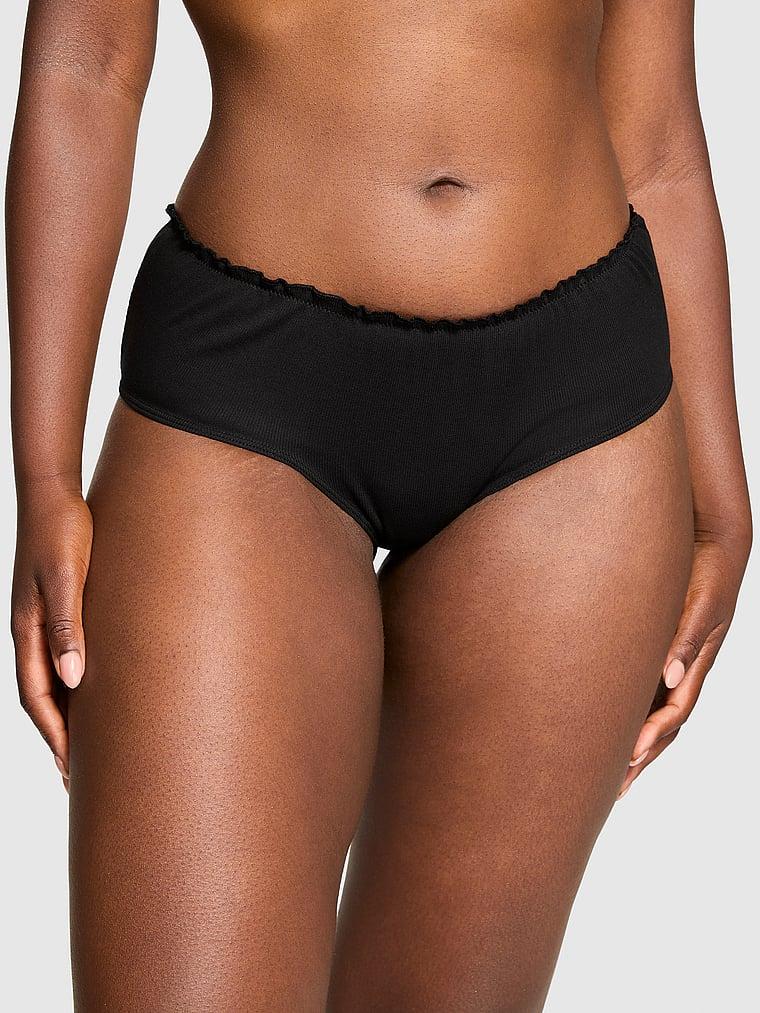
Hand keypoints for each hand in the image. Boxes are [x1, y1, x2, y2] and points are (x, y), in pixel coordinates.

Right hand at [11, 480, 92, 790]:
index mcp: (28, 631)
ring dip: (68, 716)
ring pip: (51, 681)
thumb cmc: (63, 531)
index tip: (74, 772)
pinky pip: (61, 658)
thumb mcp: (67, 578)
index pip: (38, 699)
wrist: (53, 492)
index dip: (56, 737)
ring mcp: (40, 620)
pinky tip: (94, 692)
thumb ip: (69, 627)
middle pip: (42, 698)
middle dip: (60, 739)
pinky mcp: (55, 607)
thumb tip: (74, 681)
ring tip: (90, 747)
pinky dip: (74, 685)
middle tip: (83, 777)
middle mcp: (30, 632)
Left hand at [619, 522, 750, 798]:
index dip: (651, 736)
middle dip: (640, 758)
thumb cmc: (707, 569)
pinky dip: (624, 714)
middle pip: (663, 725)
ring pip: (651, 713)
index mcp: (695, 661)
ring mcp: (670, 661)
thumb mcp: (701, 602)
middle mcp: (682, 668)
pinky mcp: (654, 647)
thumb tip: (669, 677)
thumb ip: (687, 637)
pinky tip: (601, 725)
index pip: (674, 711)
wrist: (709, 541)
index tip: (628, 759)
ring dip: (631, 743)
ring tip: (604, 773)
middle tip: (612, 789)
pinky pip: (638, 690)